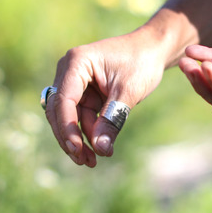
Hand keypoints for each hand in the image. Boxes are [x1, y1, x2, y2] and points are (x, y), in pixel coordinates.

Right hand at [45, 31, 166, 166]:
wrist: (152, 50)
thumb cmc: (141, 63)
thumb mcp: (128, 91)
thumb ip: (112, 119)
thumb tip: (100, 149)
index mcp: (77, 62)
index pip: (64, 100)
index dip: (67, 127)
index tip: (77, 150)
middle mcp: (69, 71)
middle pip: (59, 111)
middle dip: (70, 138)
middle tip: (84, 161)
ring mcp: (74, 83)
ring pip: (67, 118)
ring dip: (78, 140)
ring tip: (93, 162)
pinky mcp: (82, 94)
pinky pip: (79, 118)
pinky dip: (86, 134)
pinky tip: (98, 150)